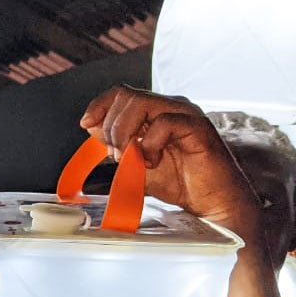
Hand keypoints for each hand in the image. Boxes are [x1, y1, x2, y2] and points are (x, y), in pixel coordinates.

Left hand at [80, 86, 260, 234]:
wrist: (210, 204)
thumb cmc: (178, 183)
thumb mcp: (135, 163)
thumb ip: (115, 144)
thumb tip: (91, 126)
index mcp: (156, 111)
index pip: (122, 92)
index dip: (100, 105)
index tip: (85, 124)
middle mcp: (170, 106)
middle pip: (126, 95)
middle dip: (112, 127)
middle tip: (116, 156)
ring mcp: (185, 114)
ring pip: (141, 103)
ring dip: (126, 133)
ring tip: (131, 159)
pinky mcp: (198, 127)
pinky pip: (164, 123)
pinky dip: (149, 145)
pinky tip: (153, 162)